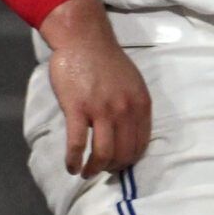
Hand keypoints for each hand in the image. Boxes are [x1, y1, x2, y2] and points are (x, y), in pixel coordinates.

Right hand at [40, 0, 149, 178]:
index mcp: (142, 104)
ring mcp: (102, 110)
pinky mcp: (78, 109)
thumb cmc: (108, 63)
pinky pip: (77, 144)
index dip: (130, 160)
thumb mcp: (133, 84)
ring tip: (86, 173)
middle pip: (124, 153)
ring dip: (94, 169)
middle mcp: (125, 109)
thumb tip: (130, 133)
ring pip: (103, 153)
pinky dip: (74, 161)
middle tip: (102, 172)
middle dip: (113, 168)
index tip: (120, 166)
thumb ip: (133, 108)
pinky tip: (71, 167)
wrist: (85, 41)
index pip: (142, 143)